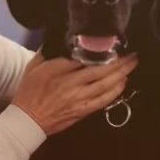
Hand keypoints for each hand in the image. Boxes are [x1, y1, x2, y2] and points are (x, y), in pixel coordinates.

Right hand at [12, 52, 137, 134]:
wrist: (27, 119)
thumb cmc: (29, 91)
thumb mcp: (33, 67)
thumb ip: (47, 52)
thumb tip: (61, 40)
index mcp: (57, 70)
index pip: (83, 57)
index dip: (100, 49)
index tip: (111, 42)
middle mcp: (70, 84)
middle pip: (100, 70)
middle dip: (119, 61)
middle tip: (132, 53)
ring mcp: (78, 98)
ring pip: (105, 85)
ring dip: (122, 74)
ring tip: (132, 64)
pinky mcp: (82, 111)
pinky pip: (103, 100)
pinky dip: (115, 91)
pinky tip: (123, 83)